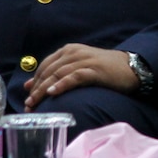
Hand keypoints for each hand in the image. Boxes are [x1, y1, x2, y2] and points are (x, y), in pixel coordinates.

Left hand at [24, 44, 139, 107]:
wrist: (130, 67)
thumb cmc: (103, 70)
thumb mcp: (77, 68)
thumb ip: (56, 74)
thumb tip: (29, 85)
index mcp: (68, 51)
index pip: (44, 66)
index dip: (34, 83)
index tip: (27, 99)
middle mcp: (74, 53)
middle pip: (49, 71)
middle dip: (36, 89)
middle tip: (28, 107)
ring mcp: (84, 60)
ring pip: (58, 74)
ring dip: (44, 90)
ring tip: (35, 104)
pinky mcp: (94, 70)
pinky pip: (74, 77)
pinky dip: (62, 84)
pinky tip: (53, 92)